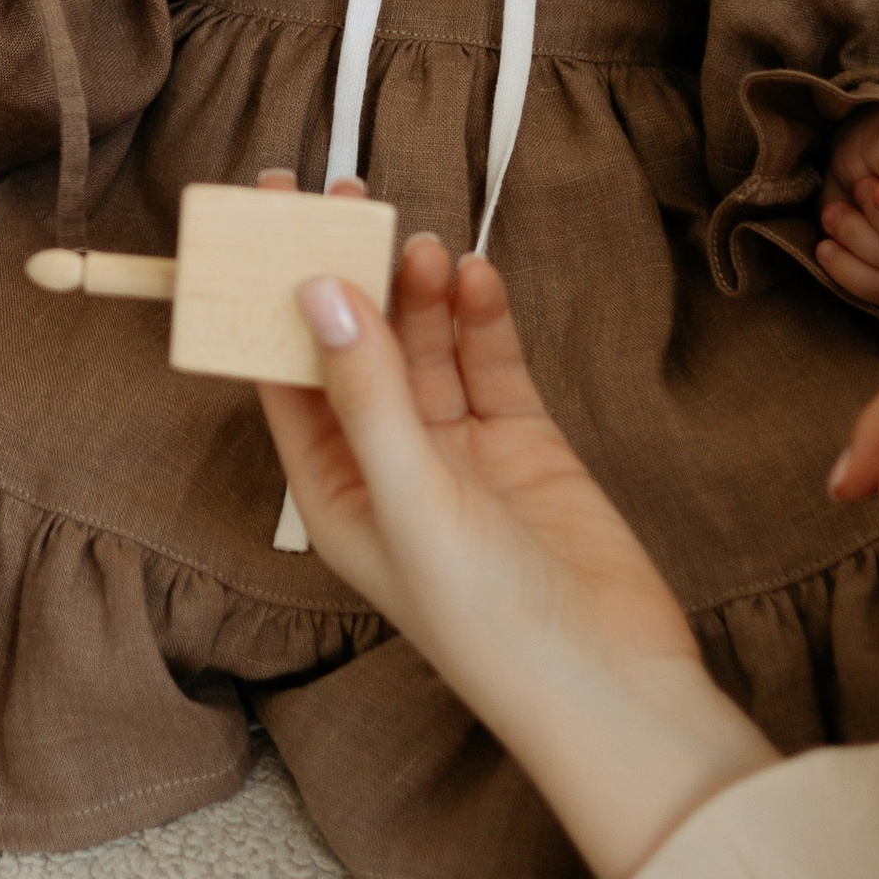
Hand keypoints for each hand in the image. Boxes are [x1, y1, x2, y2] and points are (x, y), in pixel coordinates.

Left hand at [263, 238, 776, 878]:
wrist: (614, 685)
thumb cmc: (491, 623)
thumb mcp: (412, 501)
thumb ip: (366, 394)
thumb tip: (316, 294)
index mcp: (334, 492)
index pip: (284, 374)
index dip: (270, 293)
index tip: (265, 213)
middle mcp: (387, 466)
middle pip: (354, 346)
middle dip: (348, 272)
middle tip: (345, 193)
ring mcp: (457, 452)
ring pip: (423, 346)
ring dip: (417, 291)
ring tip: (420, 243)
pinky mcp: (523, 442)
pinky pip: (489, 362)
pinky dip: (480, 317)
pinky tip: (474, 276)